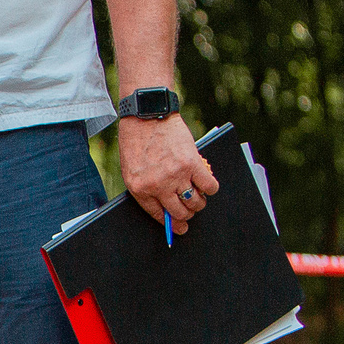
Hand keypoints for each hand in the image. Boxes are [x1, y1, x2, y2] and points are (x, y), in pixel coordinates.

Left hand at [120, 115, 217, 230]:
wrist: (147, 116)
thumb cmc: (137, 141)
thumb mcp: (132, 169)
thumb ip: (146, 189)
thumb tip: (165, 209)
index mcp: (139, 188)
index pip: (159, 215)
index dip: (172, 224)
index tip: (180, 228)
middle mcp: (158, 185)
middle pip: (179, 212)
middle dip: (187, 215)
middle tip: (190, 210)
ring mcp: (175, 175)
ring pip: (195, 202)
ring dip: (199, 202)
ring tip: (197, 196)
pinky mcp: (191, 163)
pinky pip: (209, 186)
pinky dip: (210, 188)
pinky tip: (206, 183)